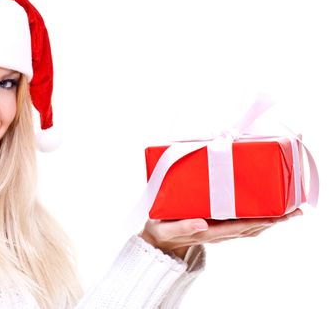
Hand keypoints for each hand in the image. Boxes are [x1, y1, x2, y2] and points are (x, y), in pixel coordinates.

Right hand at [139, 209, 302, 258]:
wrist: (156, 240)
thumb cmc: (160, 230)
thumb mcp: (166, 228)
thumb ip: (182, 226)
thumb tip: (201, 223)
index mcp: (207, 232)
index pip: (238, 227)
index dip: (259, 222)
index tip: (277, 216)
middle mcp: (217, 233)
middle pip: (251, 228)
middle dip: (274, 221)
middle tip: (295, 211)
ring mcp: (218, 232)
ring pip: (249, 228)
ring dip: (270, 221)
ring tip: (288, 211)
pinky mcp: (216, 228)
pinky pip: (242, 225)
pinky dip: (257, 220)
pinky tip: (264, 213)